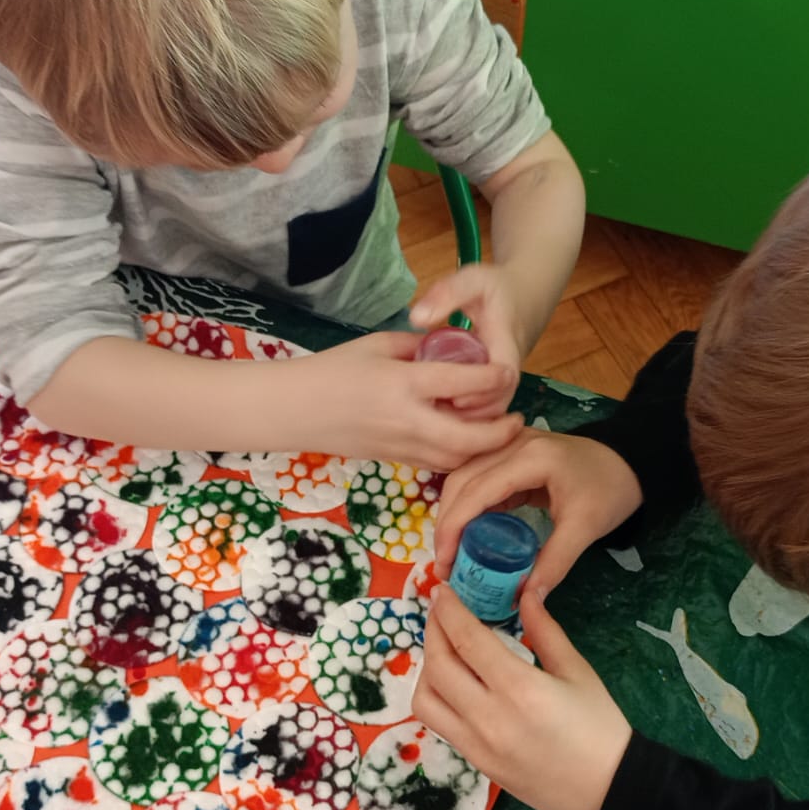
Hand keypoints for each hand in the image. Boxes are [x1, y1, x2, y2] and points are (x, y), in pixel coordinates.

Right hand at [296, 333, 521, 469]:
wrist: (291, 410)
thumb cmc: (330, 370)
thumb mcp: (375, 345)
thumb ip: (415, 347)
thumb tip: (446, 347)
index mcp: (402, 383)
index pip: (461, 382)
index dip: (493, 377)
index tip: (510, 371)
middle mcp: (406, 419)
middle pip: (469, 437)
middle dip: (499, 432)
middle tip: (517, 419)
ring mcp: (400, 445)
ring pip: (455, 459)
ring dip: (482, 450)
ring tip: (498, 434)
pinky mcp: (393, 460)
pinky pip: (435, 464)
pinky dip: (458, 457)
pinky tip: (468, 444)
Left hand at [410, 264, 524, 418]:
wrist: (523, 295)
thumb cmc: (494, 288)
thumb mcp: (472, 280)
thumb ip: (447, 294)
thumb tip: (417, 318)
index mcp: (505, 343)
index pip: (504, 378)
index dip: (482, 393)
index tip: (453, 397)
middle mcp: (509, 366)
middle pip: (499, 403)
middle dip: (471, 414)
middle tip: (436, 412)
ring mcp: (504, 378)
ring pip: (493, 409)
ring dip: (468, 417)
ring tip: (434, 413)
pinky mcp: (497, 384)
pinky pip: (486, 406)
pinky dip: (467, 413)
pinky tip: (441, 410)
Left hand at [413, 586, 630, 809]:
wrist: (608, 790)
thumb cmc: (600, 726)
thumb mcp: (578, 671)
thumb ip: (545, 631)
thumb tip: (526, 595)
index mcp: (519, 688)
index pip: (467, 640)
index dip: (448, 610)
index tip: (442, 591)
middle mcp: (488, 716)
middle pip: (438, 666)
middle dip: (433, 632)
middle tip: (440, 612)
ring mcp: (477, 744)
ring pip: (426, 700)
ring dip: (426, 669)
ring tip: (443, 650)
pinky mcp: (475, 763)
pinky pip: (440, 725)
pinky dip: (436, 697)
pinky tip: (453, 684)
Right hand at [435, 427, 642, 592]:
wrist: (630, 463)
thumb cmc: (610, 490)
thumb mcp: (586, 527)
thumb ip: (555, 562)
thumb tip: (526, 601)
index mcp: (530, 457)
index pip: (476, 490)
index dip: (453, 528)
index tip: (444, 564)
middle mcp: (511, 444)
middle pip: (459, 479)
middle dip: (446, 524)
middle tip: (444, 565)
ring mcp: (508, 445)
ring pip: (461, 475)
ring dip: (451, 513)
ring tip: (450, 553)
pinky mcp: (508, 454)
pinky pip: (475, 477)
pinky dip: (465, 505)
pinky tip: (465, 534)